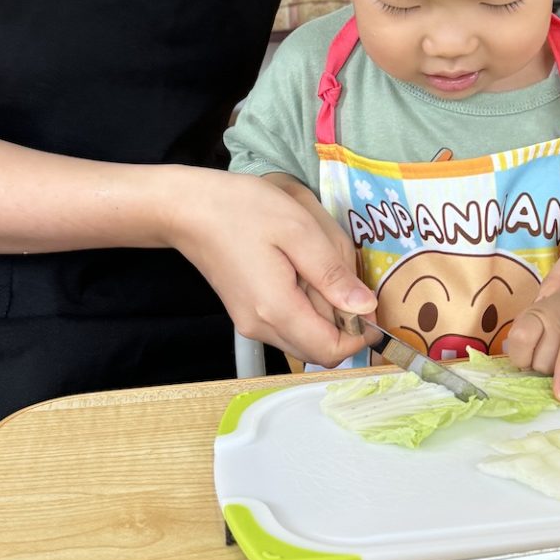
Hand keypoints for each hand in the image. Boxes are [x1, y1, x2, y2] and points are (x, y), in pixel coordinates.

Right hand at [169, 169, 373, 365]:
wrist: (188, 209)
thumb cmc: (242, 210)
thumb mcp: (298, 230)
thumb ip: (333, 273)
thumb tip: (366, 307)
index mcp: (277, 310)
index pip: (332, 350)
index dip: (360, 334)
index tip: (371, 303)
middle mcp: (262, 328)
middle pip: (320, 350)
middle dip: (343, 322)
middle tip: (342, 276)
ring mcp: (251, 324)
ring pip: (305, 338)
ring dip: (324, 313)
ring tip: (317, 268)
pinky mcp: (247, 315)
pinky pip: (289, 325)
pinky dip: (306, 307)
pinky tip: (299, 271)